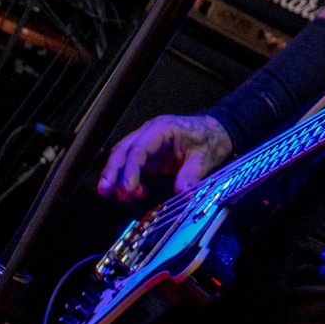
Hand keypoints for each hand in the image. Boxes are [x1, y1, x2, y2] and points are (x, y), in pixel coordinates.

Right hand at [97, 113, 232, 200]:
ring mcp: (148, 142)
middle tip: (106, 190)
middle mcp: (150, 132)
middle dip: (112, 171)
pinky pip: (133, 165)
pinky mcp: (150, 154)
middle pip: (123, 150)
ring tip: (113, 195)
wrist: (218, 131)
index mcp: (162, 128)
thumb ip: (191, 176)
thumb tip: (183, 193)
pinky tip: (134, 193)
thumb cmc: (210, 138)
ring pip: (123, 157)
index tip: (128, 187)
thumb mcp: (205, 158)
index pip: (139, 148)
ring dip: (116, 175)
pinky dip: (130, 178)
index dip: (130, 169)